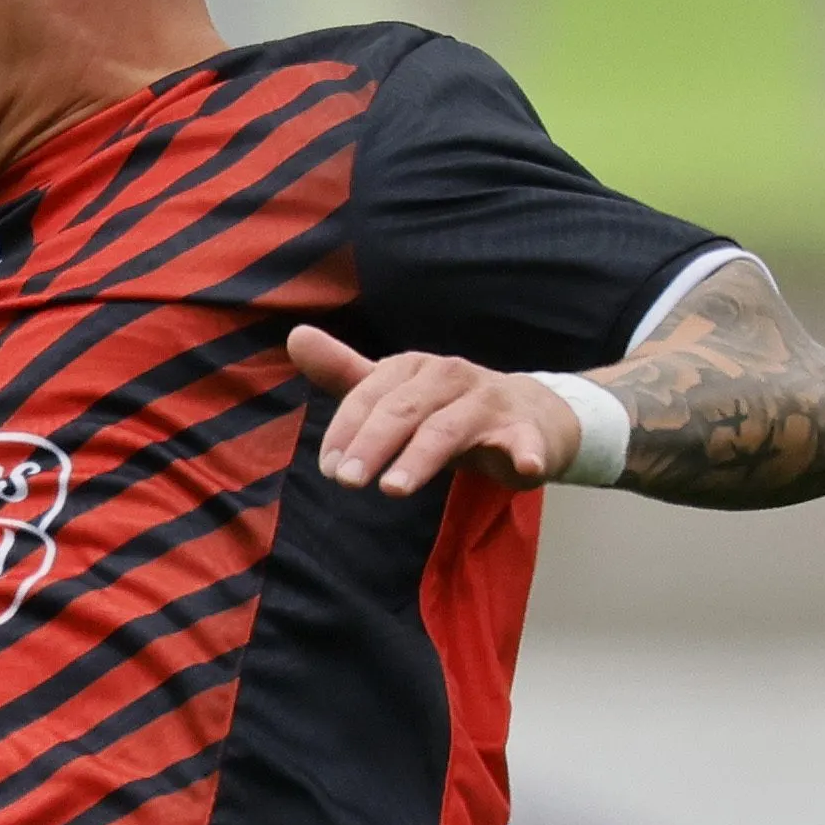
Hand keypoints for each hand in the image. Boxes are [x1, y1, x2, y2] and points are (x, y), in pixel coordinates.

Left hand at [288, 325, 572, 497]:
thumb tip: (295, 336)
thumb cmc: (447, 409)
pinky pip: (525, 439)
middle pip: (405, 410)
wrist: (529, 414)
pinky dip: (526, 451)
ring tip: (393, 489)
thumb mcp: (395, 393)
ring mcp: (489, 402)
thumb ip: (345, 373)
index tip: (330, 467)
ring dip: (420, 458)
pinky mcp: (525, 430)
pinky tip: (524, 466)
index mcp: (414, 367)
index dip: (346, 430)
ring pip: (449, 428)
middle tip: (346, 481)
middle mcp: (450, 376)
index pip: (370, 395)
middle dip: (372, 444)